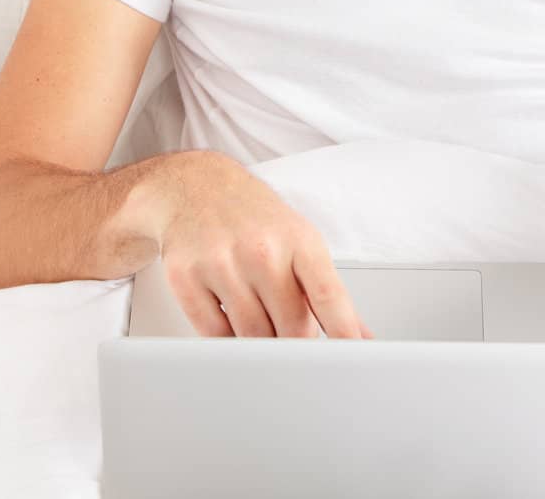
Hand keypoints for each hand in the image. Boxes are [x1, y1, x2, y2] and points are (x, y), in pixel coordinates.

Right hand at [145, 151, 371, 338]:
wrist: (197, 186)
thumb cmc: (255, 218)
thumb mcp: (301, 240)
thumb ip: (328, 291)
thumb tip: (360, 335)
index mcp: (299, 240)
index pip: (328, 295)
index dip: (343, 332)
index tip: (349, 358)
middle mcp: (261, 250)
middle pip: (291, 326)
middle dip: (297, 344)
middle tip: (295, 343)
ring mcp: (221, 263)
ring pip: (252, 335)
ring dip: (262, 345)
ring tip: (264, 330)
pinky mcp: (185, 278)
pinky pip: (214, 334)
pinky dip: (228, 342)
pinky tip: (233, 328)